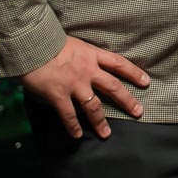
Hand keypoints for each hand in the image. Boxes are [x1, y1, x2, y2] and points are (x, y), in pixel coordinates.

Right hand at [20, 36, 148, 138]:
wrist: (30, 45)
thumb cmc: (48, 41)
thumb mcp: (74, 44)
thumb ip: (83, 56)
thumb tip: (88, 66)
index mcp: (92, 55)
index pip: (119, 63)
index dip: (134, 73)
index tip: (146, 82)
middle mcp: (87, 71)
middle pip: (114, 87)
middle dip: (127, 101)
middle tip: (138, 112)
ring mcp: (74, 84)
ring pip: (93, 106)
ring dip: (100, 122)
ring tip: (106, 133)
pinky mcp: (59, 95)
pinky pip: (69, 115)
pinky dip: (73, 127)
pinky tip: (77, 135)